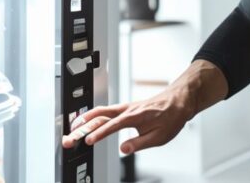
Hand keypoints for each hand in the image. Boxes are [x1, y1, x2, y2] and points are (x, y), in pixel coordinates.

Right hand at [61, 89, 194, 153]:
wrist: (179, 100)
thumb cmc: (171, 116)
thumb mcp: (159, 136)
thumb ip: (140, 143)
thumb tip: (123, 149)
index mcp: (135, 116)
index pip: (112, 125)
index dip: (98, 134)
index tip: (87, 141)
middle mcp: (128, 109)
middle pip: (100, 116)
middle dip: (82, 126)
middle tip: (70, 136)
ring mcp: (126, 108)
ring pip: (101, 111)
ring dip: (85, 118)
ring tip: (72, 128)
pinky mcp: (126, 109)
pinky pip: (106, 111)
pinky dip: (93, 115)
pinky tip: (87, 121)